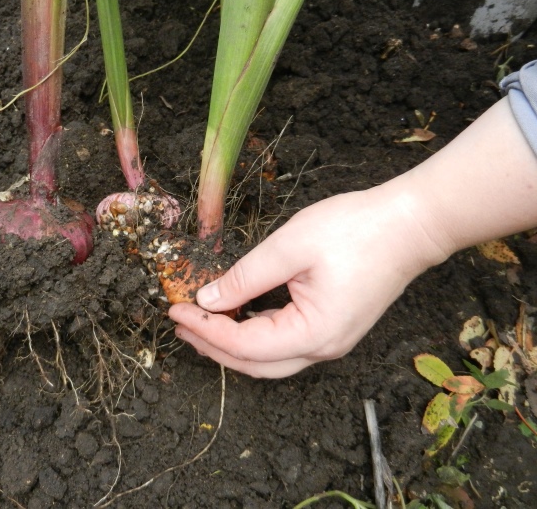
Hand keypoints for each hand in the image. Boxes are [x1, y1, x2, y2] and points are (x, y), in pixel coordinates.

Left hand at [169, 186, 445, 377]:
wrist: (412, 224)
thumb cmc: (358, 229)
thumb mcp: (290, 247)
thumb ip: (245, 276)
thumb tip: (208, 300)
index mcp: (313, 333)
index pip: (244, 344)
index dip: (205, 329)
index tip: (175, 310)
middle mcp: (323, 347)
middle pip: (255, 363)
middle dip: (212, 346)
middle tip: (179, 324)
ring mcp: (331, 341)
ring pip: (269, 358)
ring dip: (232, 344)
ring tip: (199, 324)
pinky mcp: (333, 328)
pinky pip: (285, 344)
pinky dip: (254, 335)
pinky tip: (236, 316)